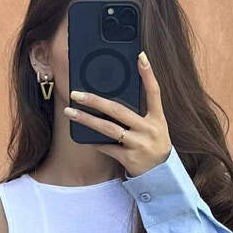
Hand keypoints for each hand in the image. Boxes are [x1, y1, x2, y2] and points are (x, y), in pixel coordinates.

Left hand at [63, 53, 170, 178]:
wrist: (160, 176)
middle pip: (119, 110)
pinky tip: (82, 135)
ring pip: (108, 128)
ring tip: (71, 112)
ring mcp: (139, 145)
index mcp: (158, 119)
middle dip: (95, 100)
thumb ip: (140, 113)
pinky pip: (107, 147)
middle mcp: (149, 130)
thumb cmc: (153, 146)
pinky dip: (94, 141)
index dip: (148, 74)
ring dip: (87, 120)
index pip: (154, 92)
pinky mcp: (130, 159)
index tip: (140, 57)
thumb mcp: (154, 127)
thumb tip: (112, 99)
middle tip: (77, 93)